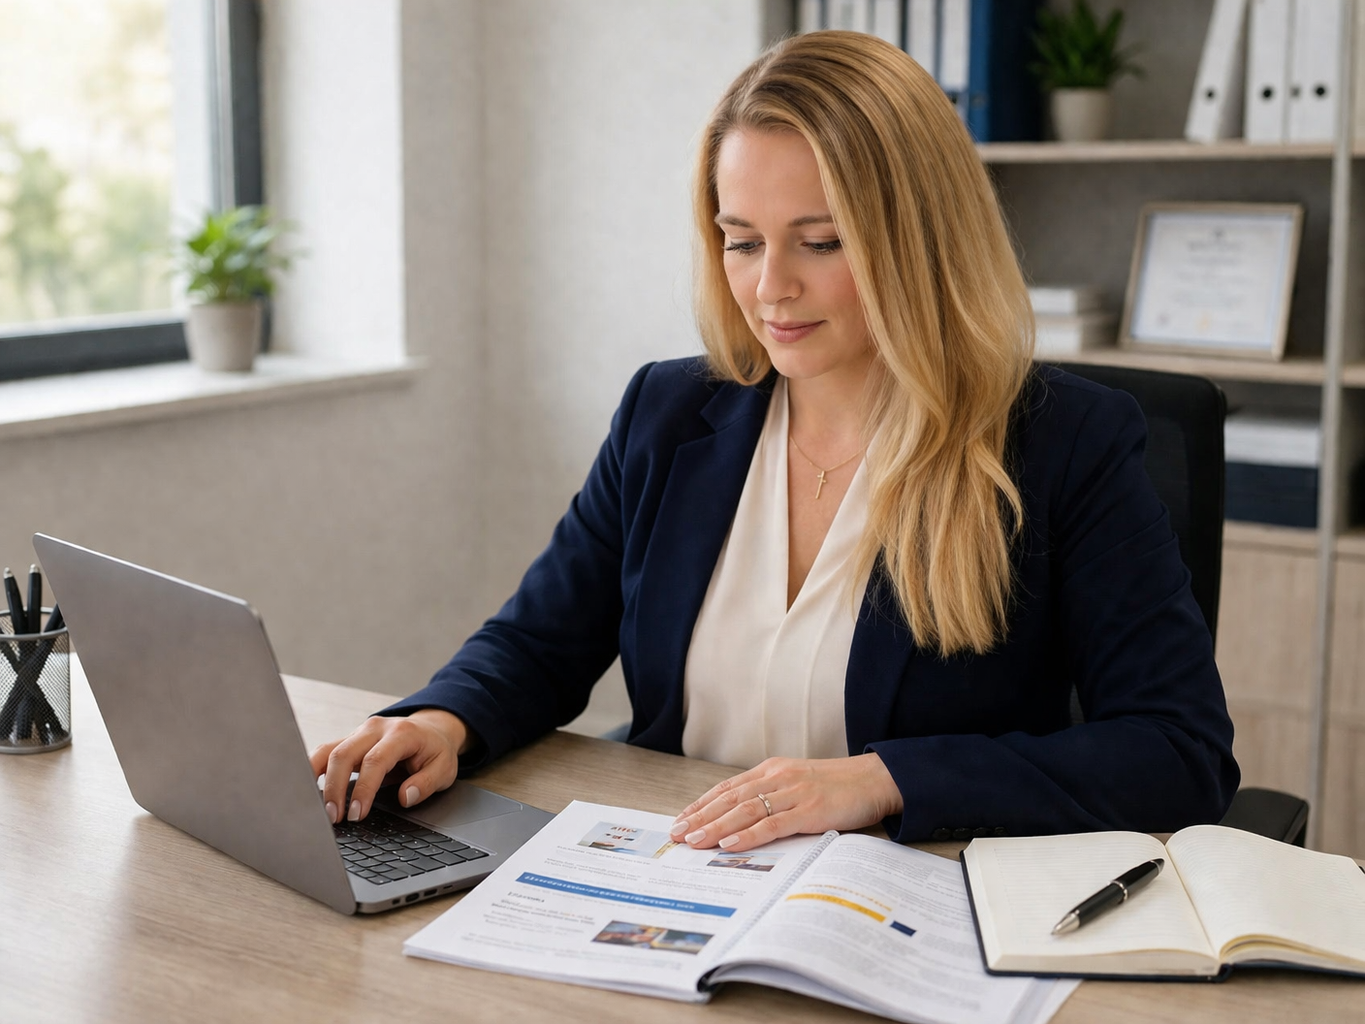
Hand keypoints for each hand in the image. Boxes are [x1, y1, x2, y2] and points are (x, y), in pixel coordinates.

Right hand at [308, 709, 470, 823]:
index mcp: (401, 734)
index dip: (363, 789)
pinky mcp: (349, 740)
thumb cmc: (436, 750)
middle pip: (344, 754)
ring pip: (328, 751)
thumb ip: (426, 783)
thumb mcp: (444, 768)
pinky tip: (308, 790)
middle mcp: (375, 729)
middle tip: (334, 818)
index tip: (357, 814)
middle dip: (334, 789)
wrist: (432, 730)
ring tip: (320, 810)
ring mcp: (359, 732)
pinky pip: (324, 752)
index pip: (375, 761)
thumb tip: (405, 798)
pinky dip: (313, 770)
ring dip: (318, 781)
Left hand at [669, 754, 902, 852]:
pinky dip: (748, 835)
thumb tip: (744, 819)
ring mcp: (793, 793)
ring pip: (744, 811)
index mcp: (772, 771)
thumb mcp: (798, 784)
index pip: (728, 789)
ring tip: (693, 840)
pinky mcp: (809, 810)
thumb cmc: (838, 785)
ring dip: (715, 827)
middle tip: (676, 834)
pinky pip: (772, 825)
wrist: (875, 779)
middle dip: (699, 818)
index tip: (681, 819)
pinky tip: (729, 843)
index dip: (701, 804)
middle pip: (729, 800)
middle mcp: (777, 778)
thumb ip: (773, 796)